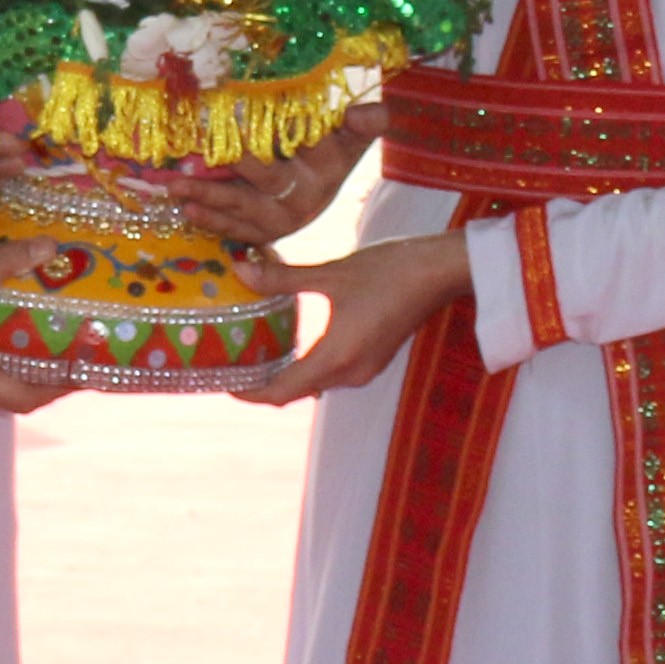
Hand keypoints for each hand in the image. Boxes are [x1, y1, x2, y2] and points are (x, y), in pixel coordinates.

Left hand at [171, 108, 374, 250]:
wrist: (320, 194)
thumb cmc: (331, 153)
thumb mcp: (349, 138)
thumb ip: (362, 124)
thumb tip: (368, 113)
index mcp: (329, 168)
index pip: (314, 145)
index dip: (300, 133)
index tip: (270, 117)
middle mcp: (305, 197)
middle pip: (270, 179)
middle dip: (240, 165)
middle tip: (215, 151)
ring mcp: (281, 220)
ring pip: (242, 206)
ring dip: (208, 196)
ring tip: (177, 186)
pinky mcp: (262, 233)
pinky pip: (233, 228)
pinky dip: (209, 219)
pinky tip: (186, 209)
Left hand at [242, 230, 469, 402]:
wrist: (442, 272)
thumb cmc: (390, 270)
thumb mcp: (332, 273)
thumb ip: (283, 279)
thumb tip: (240, 270)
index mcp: (337, 358)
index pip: (281, 392)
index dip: (249, 393)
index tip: (223, 383)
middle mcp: (351, 374)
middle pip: (295, 392)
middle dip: (261, 384)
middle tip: (230, 364)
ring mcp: (365, 369)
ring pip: (313, 384)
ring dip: (284, 376)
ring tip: (253, 353)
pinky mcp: (373, 359)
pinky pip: (330, 374)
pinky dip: (306, 367)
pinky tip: (290, 345)